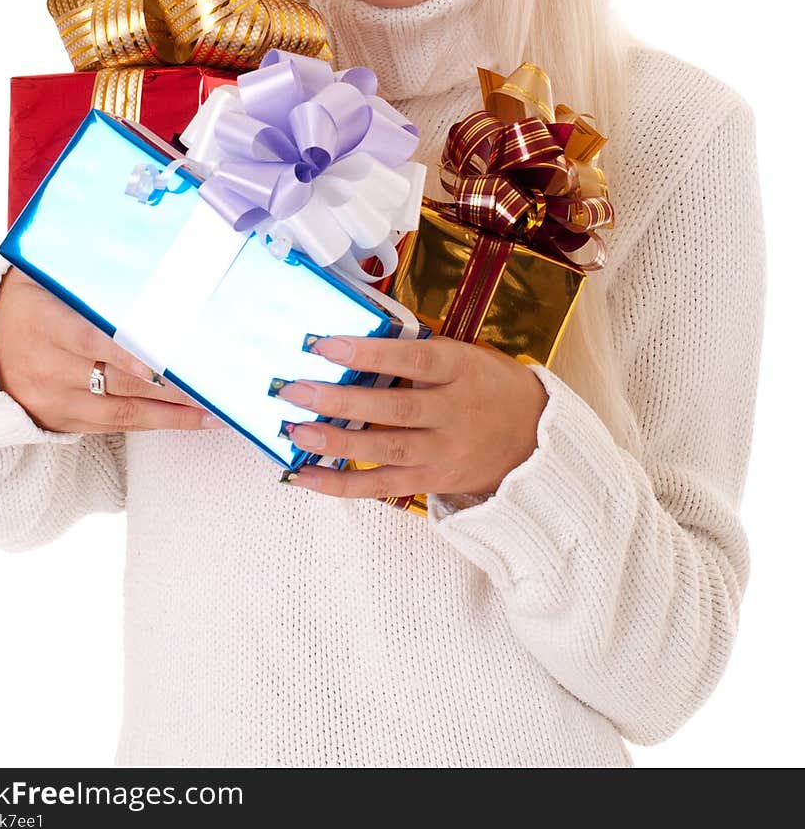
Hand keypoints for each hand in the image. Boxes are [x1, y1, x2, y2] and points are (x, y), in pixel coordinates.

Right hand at [0, 265, 224, 434]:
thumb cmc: (23, 302)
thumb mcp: (41, 278)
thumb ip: (85, 273)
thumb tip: (142, 246)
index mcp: (44, 324)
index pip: (89, 340)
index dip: (124, 354)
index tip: (158, 362)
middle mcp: (49, 367)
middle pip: (117, 382)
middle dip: (169, 387)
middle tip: (214, 385)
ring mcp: (56, 400)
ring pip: (123, 411)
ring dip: (173, 413)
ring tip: (215, 410)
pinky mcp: (64, 422)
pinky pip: (116, 427)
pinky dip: (156, 424)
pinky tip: (191, 419)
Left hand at [274, 333, 548, 500]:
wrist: (536, 440)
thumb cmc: (489, 387)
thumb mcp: (466, 357)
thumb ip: (419, 354)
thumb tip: (355, 342)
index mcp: (462, 370)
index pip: (413, 359)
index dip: (369, 352)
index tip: (324, 344)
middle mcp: (454, 413)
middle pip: (394, 408)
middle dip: (339, 399)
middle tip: (293, 390)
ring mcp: (444, 451)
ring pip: (386, 449)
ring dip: (336, 442)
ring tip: (295, 432)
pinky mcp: (432, 480)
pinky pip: (381, 486)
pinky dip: (341, 484)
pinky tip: (305, 477)